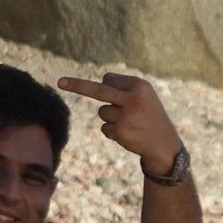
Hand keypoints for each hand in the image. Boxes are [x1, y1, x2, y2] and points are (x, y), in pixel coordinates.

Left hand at [57, 73, 183, 169]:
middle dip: (77, 85)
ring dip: (110, 117)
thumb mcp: (144, 96)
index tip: (81, 80)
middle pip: (98, 90)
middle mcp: (133, 99)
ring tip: (129, 122)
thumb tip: (97, 82)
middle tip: (59, 82)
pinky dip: (112, 131)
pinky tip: (128, 133)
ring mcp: (126, 116)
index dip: (105, 85)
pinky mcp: (120, 131)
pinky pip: (104, 127)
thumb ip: (123, 87)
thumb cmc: (150, 115)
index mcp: (140, 86)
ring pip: (102, 111)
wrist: (163, 143)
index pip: (109, 79)